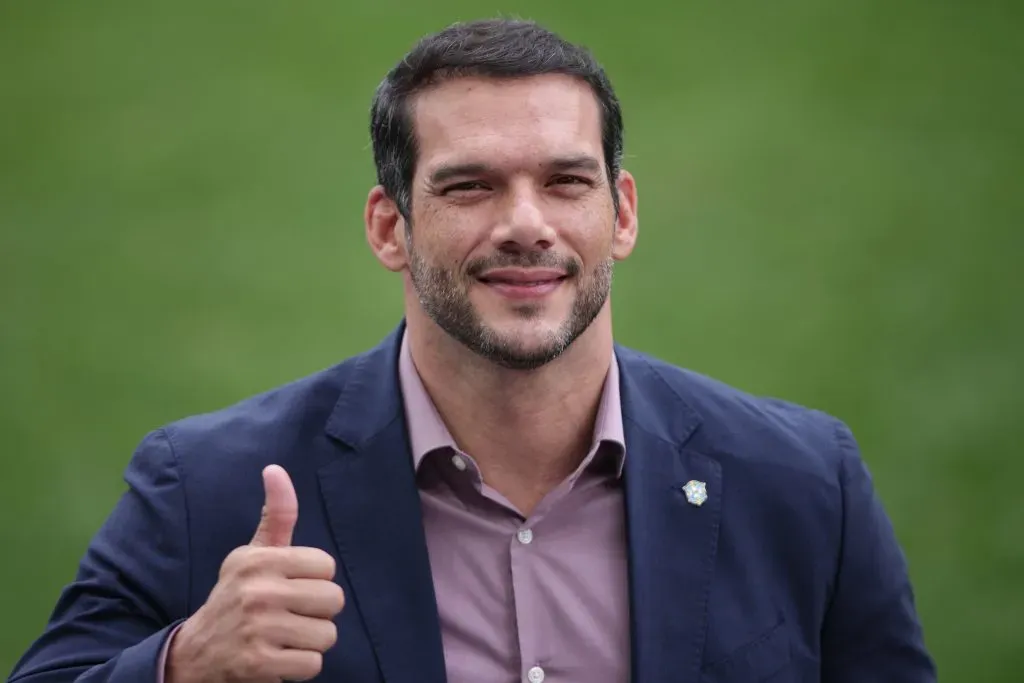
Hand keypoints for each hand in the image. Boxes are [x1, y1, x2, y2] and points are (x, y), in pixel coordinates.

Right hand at [166, 465, 345, 682]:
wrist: (195, 652)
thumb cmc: (236, 596)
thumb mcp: (251, 554)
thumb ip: (275, 515)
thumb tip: (276, 469)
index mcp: (260, 560)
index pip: (327, 566)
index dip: (315, 580)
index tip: (292, 586)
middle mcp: (258, 591)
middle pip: (334, 600)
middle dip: (318, 613)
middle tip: (291, 615)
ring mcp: (258, 629)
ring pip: (327, 634)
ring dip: (310, 642)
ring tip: (285, 637)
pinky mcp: (259, 664)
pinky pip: (312, 664)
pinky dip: (300, 667)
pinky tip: (278, 658)